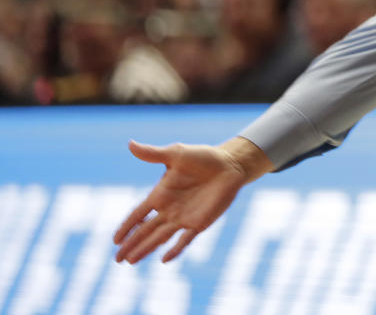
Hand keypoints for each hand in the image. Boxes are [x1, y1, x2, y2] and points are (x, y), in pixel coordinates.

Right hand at [113, 137, 271, 263]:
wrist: (230, 164)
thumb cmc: (203, 157)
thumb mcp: (177, 154)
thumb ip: (153, 154)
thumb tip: (130, 144)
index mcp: (161, 194)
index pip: (138, 214)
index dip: (126, 227)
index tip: (114, 240)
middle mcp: (169, 209)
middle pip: (145, 231)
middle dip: (131, 244)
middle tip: (117, 260)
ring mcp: (184, 218)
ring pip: (160, 238)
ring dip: (146, 249)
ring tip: (130, 262)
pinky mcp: (200, 223)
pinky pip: (185, 240)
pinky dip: (175, 250)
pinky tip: (164, 260)